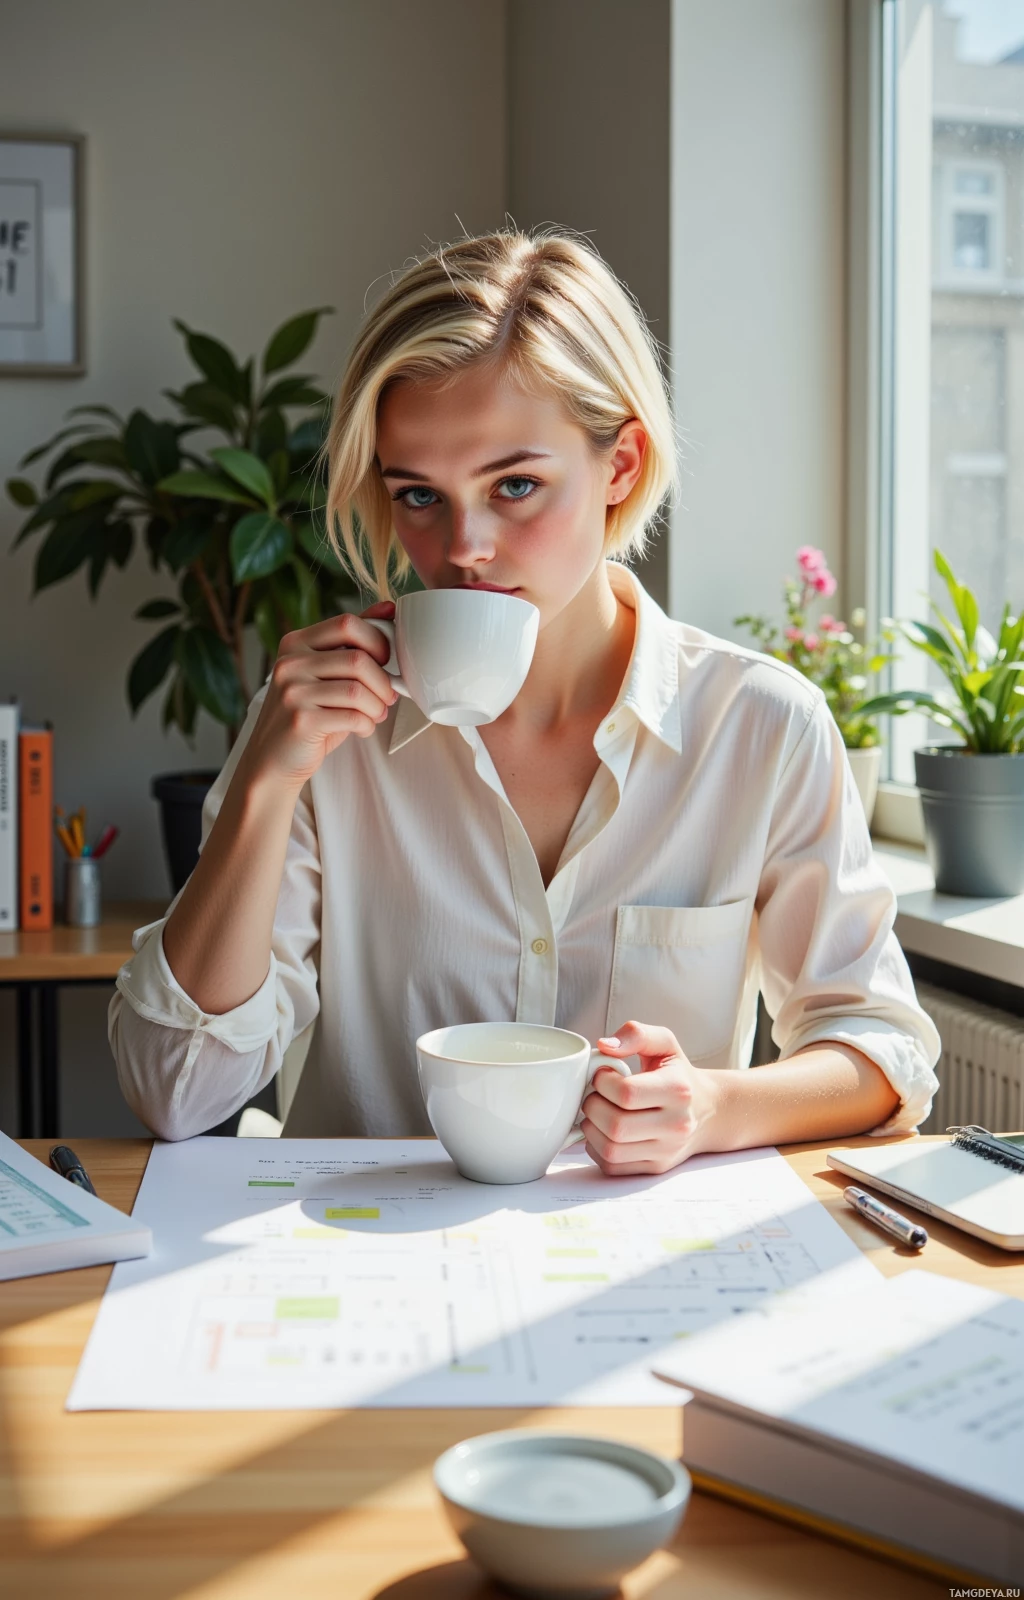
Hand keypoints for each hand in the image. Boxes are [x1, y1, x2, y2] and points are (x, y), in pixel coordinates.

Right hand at [243, 602, 398, 794]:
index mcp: (296, 643)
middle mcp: (290, 663)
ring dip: (378, 706)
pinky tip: (362, 728)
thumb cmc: (307, 715)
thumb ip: (351, 644)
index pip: (347, 623)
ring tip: (376, 714)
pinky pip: (352, 716)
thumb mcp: (325, 674)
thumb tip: (387, 607)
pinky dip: (367, 724)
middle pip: (358, 658)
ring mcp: (292, 691)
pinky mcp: (301, 721)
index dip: (377, 639)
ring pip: (358, 690)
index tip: (385, 659)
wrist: (272, 761)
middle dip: (383, 681)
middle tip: (387, 696)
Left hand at [579, 1020, 719, 1175]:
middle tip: (595, 1094)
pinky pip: (612, 1166)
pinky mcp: (655, 1167)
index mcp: (678, 1090)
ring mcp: (666, 1150)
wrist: (708, 1111)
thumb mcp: (665, 1044)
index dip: (602, 1082)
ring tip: (597, 1112)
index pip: (627, 1093)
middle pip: (616, 1125)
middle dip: (593, 1106)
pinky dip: (596, 1148)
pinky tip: (603, 1131)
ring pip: (611, 1149)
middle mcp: (676, 1124)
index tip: (603, 1074)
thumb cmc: (679, 1075)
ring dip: (591, 1129)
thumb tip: (605, 1046)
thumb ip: (636, 1034)